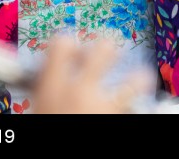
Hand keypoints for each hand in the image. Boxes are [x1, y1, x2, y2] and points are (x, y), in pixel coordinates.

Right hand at [29, 37, 155, 113]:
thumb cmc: (47, 134)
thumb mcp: (37, 110)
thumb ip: (45, 91)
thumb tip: (45, 80)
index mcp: (52, 87)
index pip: (62, 43)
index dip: (67, 43)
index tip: (71, 49)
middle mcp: (81, 92)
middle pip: (104, 50)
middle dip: (107, 49)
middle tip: (108, 53)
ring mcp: (106, 109)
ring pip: (136, 80)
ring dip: (138, 79)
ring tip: (141, 78)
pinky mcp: (122, 121)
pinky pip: (136, 109)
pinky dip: (136, 109)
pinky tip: (137, 109)